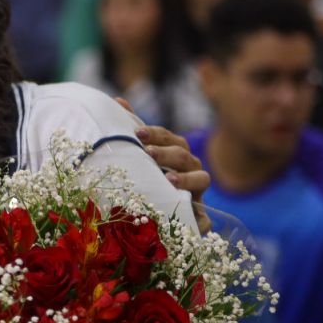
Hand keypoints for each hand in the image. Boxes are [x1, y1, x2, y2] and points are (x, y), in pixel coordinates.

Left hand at [115, 99, 212, 234]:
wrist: (161, 213)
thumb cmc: (150, 177)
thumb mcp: (142, 154)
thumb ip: (133, 128)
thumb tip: (117, 101)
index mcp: (177, 152)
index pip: (169, 138)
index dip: (155, 134)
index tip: (136, 133)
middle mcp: (191, 168)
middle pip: (183, 156)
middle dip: (166, 153)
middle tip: (147, 153)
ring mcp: (197, 191)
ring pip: (201, 179)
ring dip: (186, 179)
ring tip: (169, 179)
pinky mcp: (199, 216)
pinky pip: (205, 219)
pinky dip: (201, 220)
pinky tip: (193, 221)